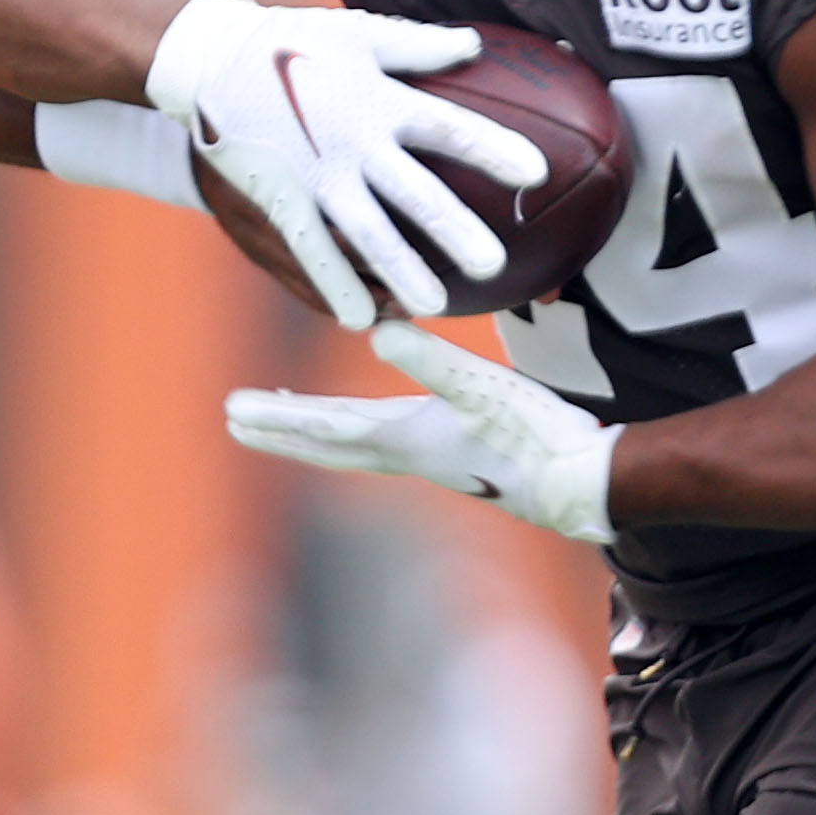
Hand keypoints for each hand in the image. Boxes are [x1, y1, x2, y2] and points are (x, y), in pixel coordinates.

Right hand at [146, 0, 545, 327]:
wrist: (208, 60)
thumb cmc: (291, 41)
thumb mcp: (358, 32)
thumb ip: (419, 45)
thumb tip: (475, 44)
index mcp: (379, 100)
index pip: (448, 127)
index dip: (492, 149)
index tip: (536, 173)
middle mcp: (353, 144)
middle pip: (413, 192)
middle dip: (454, 229)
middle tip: (494, 265)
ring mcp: (316, 177)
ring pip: (366, 232)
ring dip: (401, 269)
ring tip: (435, 304)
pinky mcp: (283, 199)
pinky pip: (313, 250)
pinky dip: (336, 284)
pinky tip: (361, 318)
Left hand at [223, 321, 620, 543]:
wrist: (581, 483)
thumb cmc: (536, 433)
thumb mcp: (484, 385)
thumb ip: (432, 359)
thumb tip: (380, 331)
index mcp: (405, 437)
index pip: (326, 426)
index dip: (279, 415)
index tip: (235, 411)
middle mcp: (406, 454)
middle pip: (326, 444)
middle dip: (280, 430)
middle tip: (234, 421)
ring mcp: (428, 458)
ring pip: (351, 447)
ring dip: (311, 433)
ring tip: (282, 417)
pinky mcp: (450, 456)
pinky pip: (380, 444)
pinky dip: (352, 433)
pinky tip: (362, 425)